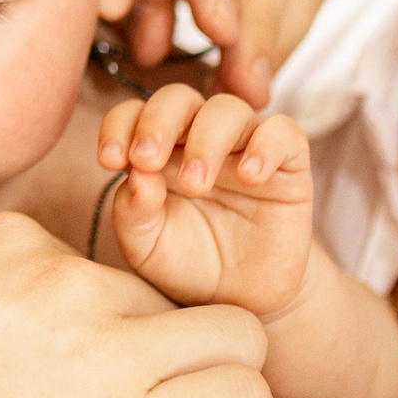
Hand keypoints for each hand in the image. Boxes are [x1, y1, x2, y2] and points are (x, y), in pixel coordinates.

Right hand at [0, 212, 276, 397]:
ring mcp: (105, 346)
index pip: (111, 277)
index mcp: (6, 245)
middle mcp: (63, 278)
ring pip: (239, 343)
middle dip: (180, 368)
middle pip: (174, 307)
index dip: (124, 341)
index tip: (102, 395)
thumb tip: (32, 360)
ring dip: (231, 396)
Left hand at [99, 86, 312, 317]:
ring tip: (194, 184)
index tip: (110, 161)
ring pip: (228, 108)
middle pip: (179, 98)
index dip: (120, 126)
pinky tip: (249, 176)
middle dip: (158, 122)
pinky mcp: (288, 166)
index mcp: (157, 148)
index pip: (134, 113)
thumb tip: (134, 174)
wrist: (240, 299)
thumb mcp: (146, 245)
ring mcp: (244, 146)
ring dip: (205, 139)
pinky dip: (265, 146)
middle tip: (146, 160)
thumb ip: (133, 210)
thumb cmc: (186, 263)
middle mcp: (198, 137)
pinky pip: (284, 133)